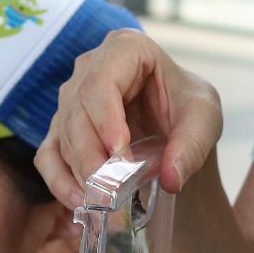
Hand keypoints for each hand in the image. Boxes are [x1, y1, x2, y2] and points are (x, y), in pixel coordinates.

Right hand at [34, 30, 222, 205]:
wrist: (176, 124)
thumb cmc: (187, 109)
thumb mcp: (204, 120)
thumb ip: (192, 146)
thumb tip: (171, 178)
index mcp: (125, 48)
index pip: (102, 81)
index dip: (105, 120)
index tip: (120, 156)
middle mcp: (89, 67)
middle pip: (76, 111)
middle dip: (90, 156)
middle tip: (109, 192)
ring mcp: (71, 98)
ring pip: (62, 135)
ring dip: (78, 172)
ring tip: (101, 204)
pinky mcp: (62, 129)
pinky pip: (48, 154)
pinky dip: (59, 180)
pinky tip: (79, 202)